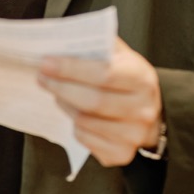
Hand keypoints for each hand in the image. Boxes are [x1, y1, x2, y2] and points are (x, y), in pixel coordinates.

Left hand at [38, 37, 162, 167]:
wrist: (151, 114)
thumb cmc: (128, 80)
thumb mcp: (123, 57)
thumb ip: (100, 45)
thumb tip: (65, 38)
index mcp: (142, 78)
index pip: (104, 73)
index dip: (71, 69)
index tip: (46, 63)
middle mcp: (142, 109)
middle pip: (93, 101)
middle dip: (61, 87)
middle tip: (41, 77)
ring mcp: (133, 135)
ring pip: (85, 122)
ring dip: (65, 105)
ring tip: (57, 92)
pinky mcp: (121, 154)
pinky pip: (86, 140)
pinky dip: (74, 126)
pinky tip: (73, 112)